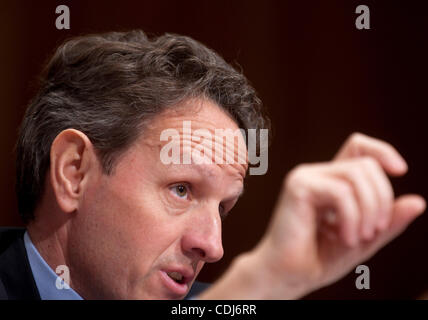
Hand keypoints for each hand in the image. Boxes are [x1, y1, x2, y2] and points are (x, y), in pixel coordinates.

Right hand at [250, 133, 425, 296]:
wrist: (288, 275)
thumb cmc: (319, 258)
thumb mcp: (365, 239)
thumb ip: (389, 221)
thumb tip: (418, 201)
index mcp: (333, 182)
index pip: (359, 147)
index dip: (383, 151)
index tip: (401, 171)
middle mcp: (318, 174)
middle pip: (366, 164)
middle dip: (381, 199)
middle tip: (373, 231)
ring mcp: (306, 177)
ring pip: (356, 175)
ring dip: (368, 212)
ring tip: (357, 238)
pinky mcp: (298, 187)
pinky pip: (341, 192)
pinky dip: (351, 218)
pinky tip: (344, 237)